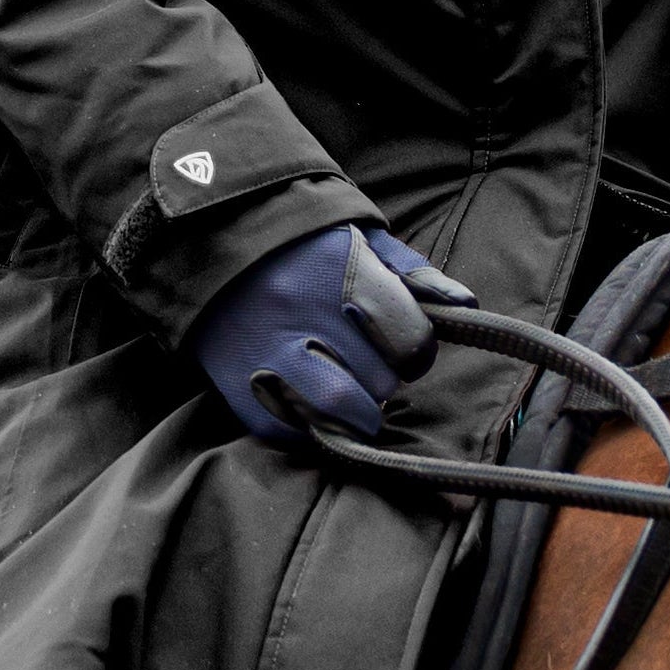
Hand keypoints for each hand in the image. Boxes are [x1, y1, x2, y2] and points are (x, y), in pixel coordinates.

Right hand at [188, 223, 471, 447]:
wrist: (205, 237)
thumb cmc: (299, 241)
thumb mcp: (360, 237)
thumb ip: (413, 272)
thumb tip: (464, 306)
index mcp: (344, 271)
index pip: (411, 339)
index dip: (414, 347)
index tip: (401, 342)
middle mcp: (304, 311)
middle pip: (379, 381)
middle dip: (382, 377)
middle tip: (367, 363)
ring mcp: (266, 350)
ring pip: (336, 412)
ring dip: (353, 412)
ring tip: (346, 392)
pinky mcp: (235, 384)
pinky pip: (287, 431)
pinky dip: (307, 428)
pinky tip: (307, 403)